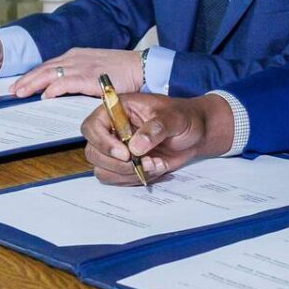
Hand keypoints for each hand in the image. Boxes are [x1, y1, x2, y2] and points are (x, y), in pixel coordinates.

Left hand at [12, 48, 143, 98]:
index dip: (33, 75)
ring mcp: (81, 66)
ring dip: (32, 84)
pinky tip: (44, 96)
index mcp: (76, 56)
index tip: (20, 84)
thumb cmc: (122, 72)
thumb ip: (80, 77)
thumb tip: (64, 91)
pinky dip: (52, 89)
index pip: (48, 65)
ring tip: (20, 93)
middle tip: (12, 90)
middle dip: (26, 79)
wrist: (141, 68)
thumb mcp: (96, 70)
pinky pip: (64, 82)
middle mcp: (75, 58)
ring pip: (48, 74)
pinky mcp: (88, 76)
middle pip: (43, 68)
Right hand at [81, 93, 232, 184]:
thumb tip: (135, 146)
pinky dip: (134, 179)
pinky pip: (117, 179)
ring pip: (102, 169)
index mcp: (118, 109)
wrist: (196, 132)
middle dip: (117, 164)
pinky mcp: (124, 165)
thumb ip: (156, 128)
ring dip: (126, 174)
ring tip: (154, 164)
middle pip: (93, 152)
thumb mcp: (174, 117)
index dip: (103, 142)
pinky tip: (155, 168)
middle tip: (143, 163)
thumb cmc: (184, 117)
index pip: (92, 126)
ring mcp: (116, 149)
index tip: (126, 153)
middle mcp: (112, 130)